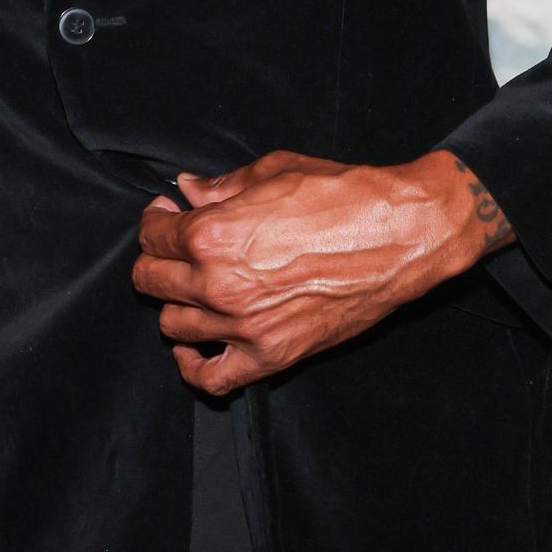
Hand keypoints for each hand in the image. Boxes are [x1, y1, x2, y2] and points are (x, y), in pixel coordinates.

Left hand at [131, 146, 507, 395]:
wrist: (399, 235)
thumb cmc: (341, 196)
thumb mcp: (274, 172)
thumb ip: (221, 186)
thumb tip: (188, 188)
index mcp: (211, 234)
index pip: (154, 236)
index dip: (156, 221)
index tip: (167, 214)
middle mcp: (218, 284)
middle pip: (152, 281)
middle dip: (156, 259)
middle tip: (173, 247)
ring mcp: (243, 326)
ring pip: (173, 325)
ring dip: (175, 304)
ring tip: (191, 287)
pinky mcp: (272, 355)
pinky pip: (212, 379)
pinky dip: (193, 367)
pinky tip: (193, 346)